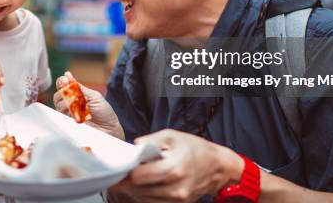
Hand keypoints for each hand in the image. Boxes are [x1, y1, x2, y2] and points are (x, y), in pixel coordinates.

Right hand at [53, 72, 123, 138]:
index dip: (61, 82)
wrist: (109, 129)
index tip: (65, 80)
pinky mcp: (68, 125)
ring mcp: (67, 115)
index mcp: (75, 95)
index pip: (62, 86)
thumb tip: (67, 74)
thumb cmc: (103, 112)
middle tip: (75, 95)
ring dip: (69, 103)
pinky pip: (62, 117)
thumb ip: (79, 88)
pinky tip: (78, 114)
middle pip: (57, 96)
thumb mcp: (94, 96)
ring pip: (59, 106)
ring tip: (80, 106)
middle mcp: (69, 105)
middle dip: (64, 93)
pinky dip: (70, 113)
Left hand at [110, 129, 243, 202]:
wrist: (217, 166)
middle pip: (138, 190)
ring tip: (128, 177)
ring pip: (144, 199)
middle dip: (125, 182)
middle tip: (115, 174)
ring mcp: (177, 199)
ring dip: (133, 189)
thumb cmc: (194, 148)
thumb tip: (131, 148)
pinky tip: (142, 184)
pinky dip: (144, 194)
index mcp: (173, 168)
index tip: (115, 168)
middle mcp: (175, 188)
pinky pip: (153, 202)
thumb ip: (149, 141)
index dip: (124, 173)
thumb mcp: (171, 136)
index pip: (139, 177)